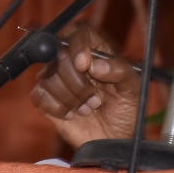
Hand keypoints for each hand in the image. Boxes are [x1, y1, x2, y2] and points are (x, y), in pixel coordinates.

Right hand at [29, 21, 141, 148]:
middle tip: (96, 100)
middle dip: (79, 83)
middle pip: (61, 56)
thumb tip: (96, 64)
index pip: (79, 33)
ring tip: (87, 108)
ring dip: (70, 98)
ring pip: (48, 77)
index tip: (84, 65)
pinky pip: (39, 95)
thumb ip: (120, 71)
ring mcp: (57, 79)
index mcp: (96, 51)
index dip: (78, 45)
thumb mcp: (133, 89)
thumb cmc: (125, 110)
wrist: (113, 139)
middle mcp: (73, 61)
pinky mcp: (45, 98)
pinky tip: (72, 114)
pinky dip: (57, 107)